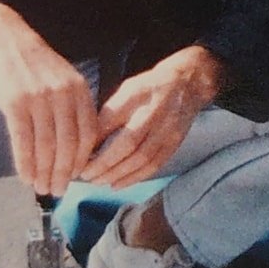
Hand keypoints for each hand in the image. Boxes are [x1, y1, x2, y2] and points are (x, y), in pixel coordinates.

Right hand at [0, 17, 103, 198]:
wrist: (3, 39)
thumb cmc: (35, 64)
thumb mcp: (65, 78)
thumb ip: (73, 106)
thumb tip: (78, 145)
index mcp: (79, 89)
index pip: (87, 133)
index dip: (82, 159)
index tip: (77, 177)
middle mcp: (63, 95)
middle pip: (68, 144)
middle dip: (63, 172)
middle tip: (58, 190)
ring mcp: (38, 98)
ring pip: (45, 146)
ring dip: (43, 172)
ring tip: (41, 187)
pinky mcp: (14, 103)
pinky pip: (23, 141)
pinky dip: (24, 162)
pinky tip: (25, 176)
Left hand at [80, 46, 224, 189]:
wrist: (187, 84)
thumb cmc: (150, 87)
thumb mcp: (126, 91)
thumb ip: (109, 113)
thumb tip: (89, 142)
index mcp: (139, 95)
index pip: (113, 120)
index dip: (96, 141)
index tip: (81, 155)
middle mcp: (156, 113)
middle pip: (130, 144)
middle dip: (106, 164)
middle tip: (87, 175)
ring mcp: (168, 130)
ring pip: (142, 159)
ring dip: (118, 174)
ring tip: (99, 181)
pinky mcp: (175, 143)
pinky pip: (154, 165)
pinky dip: (135, 177)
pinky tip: (118, 184)